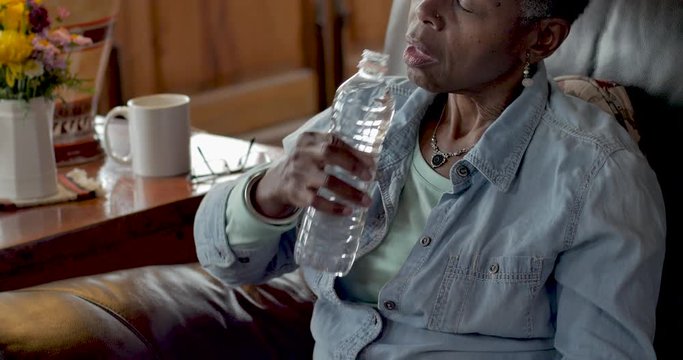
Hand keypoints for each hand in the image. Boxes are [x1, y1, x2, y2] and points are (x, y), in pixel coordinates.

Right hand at [252, 132, 374, 216]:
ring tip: (366, 200)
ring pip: (327, 181)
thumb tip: (370, 162)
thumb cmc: (306, 164)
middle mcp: (302, 154)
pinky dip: (334, 208)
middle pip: (328, 154)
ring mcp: (297, 174)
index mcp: (309, 140)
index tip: (372, 164)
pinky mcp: (295, 193)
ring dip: (350, 192)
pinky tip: (348, 211)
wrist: (278, 181)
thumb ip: (339, 151)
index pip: (334, 141)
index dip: (355, 152)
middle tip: (369, 178)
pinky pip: (317, 202)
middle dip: (352, 165)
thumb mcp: (316, 151)